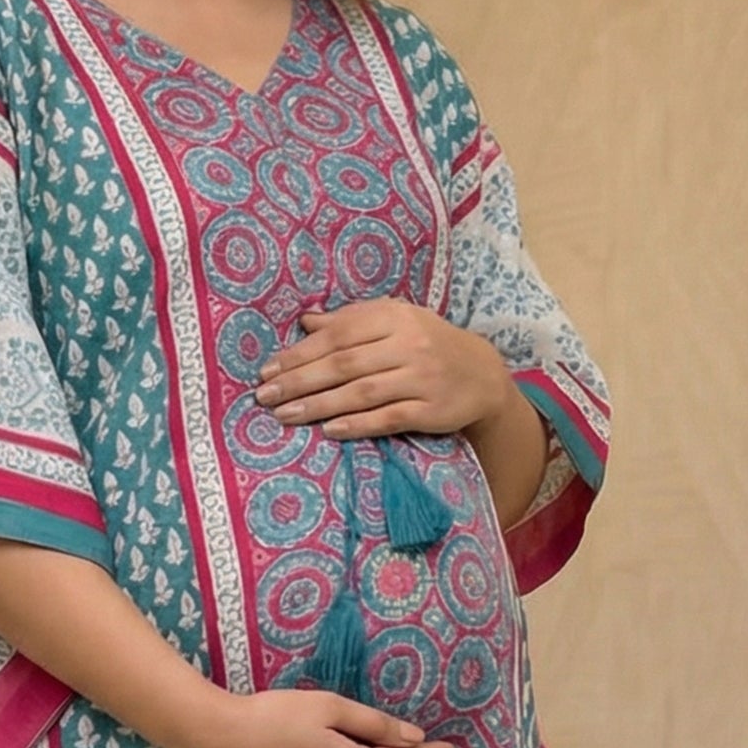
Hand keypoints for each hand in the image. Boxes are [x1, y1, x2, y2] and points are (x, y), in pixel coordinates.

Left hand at [255, 301, 507, 438]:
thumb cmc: (428, 344)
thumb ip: (352, 321)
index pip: (338, 334)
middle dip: (300, 380)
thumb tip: (306, 321)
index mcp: (394, 317)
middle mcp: (408, 344)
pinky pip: (388, 418)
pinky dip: (357, 425)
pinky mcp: (431, 410)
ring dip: (319, 405)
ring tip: (285, 415)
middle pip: (344, 364)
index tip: (267, 369)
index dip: (300, 353)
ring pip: (361, 392)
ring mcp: (421, 378)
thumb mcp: (395, 322)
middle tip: (265, 396)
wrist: (482, 374)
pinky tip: (329, 430)